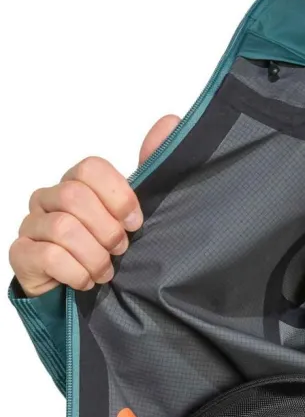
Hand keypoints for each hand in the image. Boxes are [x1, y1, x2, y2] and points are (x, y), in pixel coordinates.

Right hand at [9, 115, 179, 296]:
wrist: (88, 295)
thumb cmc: (111, 250)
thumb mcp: (137, 211)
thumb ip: (151, 168)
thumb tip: (171, 122)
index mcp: (78, 184)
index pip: (90, 168)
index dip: (118, 196)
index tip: (136, 222)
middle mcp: (50, 199)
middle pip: (74, 196)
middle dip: (107, 230)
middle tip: (121, 249)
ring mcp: (32, 225)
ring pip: (62, 228)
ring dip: (94, 256)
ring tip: (105, 271)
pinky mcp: (22, 254)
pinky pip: (48, 255)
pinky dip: (76, 272)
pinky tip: (86, 281)